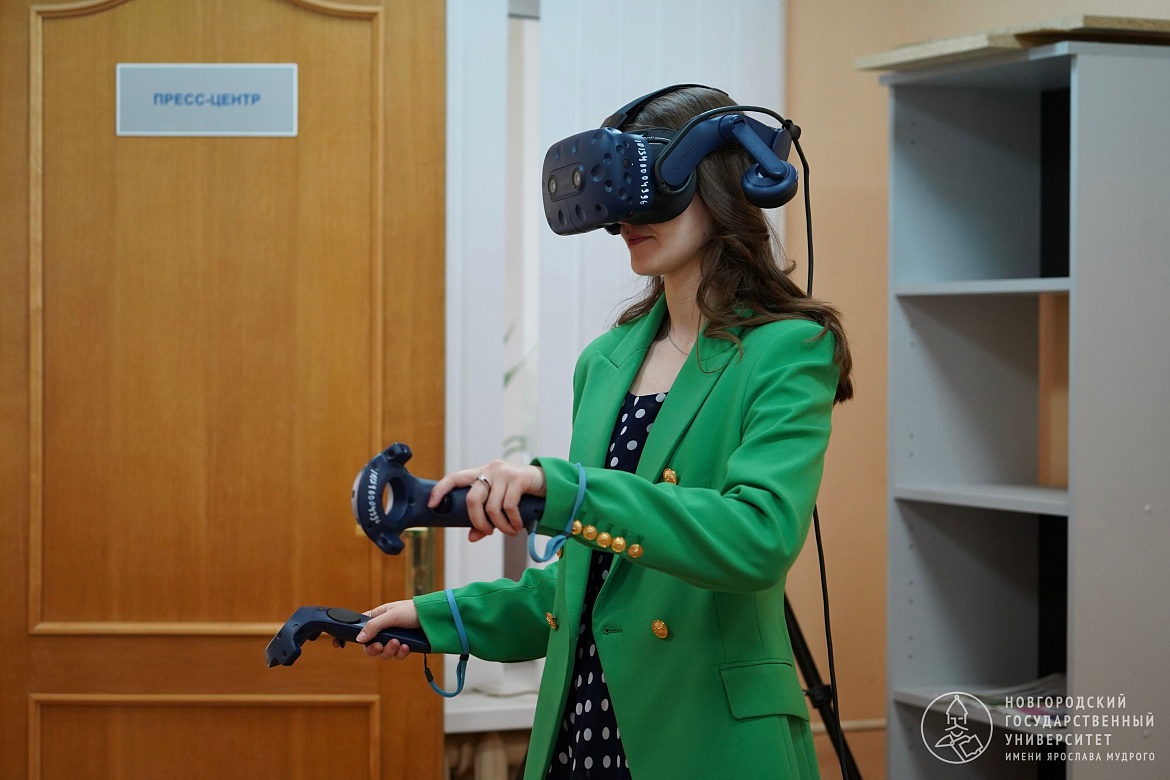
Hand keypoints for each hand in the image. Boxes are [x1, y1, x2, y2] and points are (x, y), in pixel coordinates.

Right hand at [333, 600, 421, 660]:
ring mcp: (395, 639)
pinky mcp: (406, 647)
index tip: (337, 644)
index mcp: (378, 617)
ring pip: (383, 653)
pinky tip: (407, 646)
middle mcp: (384, 629)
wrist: (436, 618)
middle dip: (373, 648)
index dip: (349, 636)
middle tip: (379, 645)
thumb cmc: (414, 610)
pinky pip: (397, 656)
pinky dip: (401, 653)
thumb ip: (374, 626)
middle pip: (369, 645)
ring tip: (398, 643)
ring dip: (389, 650)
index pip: (359, 628)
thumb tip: (358, 639)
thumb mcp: (391, 615)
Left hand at [428, 460, 546, 541]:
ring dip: (500, 526)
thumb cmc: (521, 494)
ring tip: (509, 531)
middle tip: (488, 532)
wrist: (549, 483)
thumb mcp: (501, 504)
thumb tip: (472, 537)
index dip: (441, 490)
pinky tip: (517, 526)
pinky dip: (512, 522)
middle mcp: (490, 470)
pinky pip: (509, 506)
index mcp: (481, 474)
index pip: (455, 478)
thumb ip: (485, 518)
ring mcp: (504, 473)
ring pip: (492, 507)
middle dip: (478, 521)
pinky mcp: (518, 478)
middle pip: (472, 498)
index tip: (432, 504)